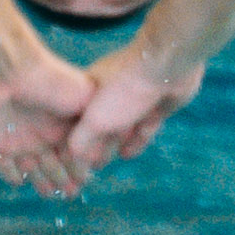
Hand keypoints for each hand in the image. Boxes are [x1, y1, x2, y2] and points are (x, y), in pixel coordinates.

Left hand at [0, 56, 101, 197]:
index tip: (86, 180)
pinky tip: (19, 182)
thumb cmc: (52, 83)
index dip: (79, 168)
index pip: (72, 153)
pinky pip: (2, 166)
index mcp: (60, 124)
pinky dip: (10, 176)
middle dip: (62, 179)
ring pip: (31, 169)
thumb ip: (93, 124)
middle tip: (71, 193)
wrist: (9, 72)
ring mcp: (16, 140)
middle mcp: (40, 133)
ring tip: (51, 194)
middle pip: (52, 164)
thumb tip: (99, 147)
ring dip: (40, 182)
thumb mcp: (86, 98)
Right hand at [59, 50, 204, 184]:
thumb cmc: (124, 91)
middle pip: (97, 126)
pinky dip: (134, 142)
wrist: (167, 68)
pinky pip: (142, 128)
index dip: (70, 143)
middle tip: (86, 166)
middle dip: (91, 147)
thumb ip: (81, 142)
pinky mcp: (156, 106)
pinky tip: (126, 154)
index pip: (74, 122)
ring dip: (111, 145)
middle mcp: (110, 94)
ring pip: (119, 128)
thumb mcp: (95, 120)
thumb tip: (74, 160)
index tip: (67, 163)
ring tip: (103, 163)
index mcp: (89, 91)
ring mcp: (134, 100)